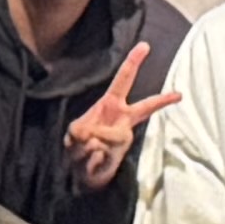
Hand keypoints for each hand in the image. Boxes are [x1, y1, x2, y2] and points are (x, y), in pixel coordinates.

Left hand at [64, 38, 183, 190]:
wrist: (82, 177)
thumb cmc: (80, 149)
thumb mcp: (75, 134)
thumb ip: (81, 130)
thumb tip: (94, 139)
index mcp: (110, 105)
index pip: (123, 81)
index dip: (133, 63)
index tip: (146, 46)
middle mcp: (122, 119)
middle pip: (141, 104)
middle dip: (150, 87)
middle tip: (148, 47)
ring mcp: (123, 137)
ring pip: (102, 135)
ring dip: (85, 146)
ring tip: (85, 152)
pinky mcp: (119, 153)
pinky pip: (98, 150)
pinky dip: (88, 157)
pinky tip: (91, 161)